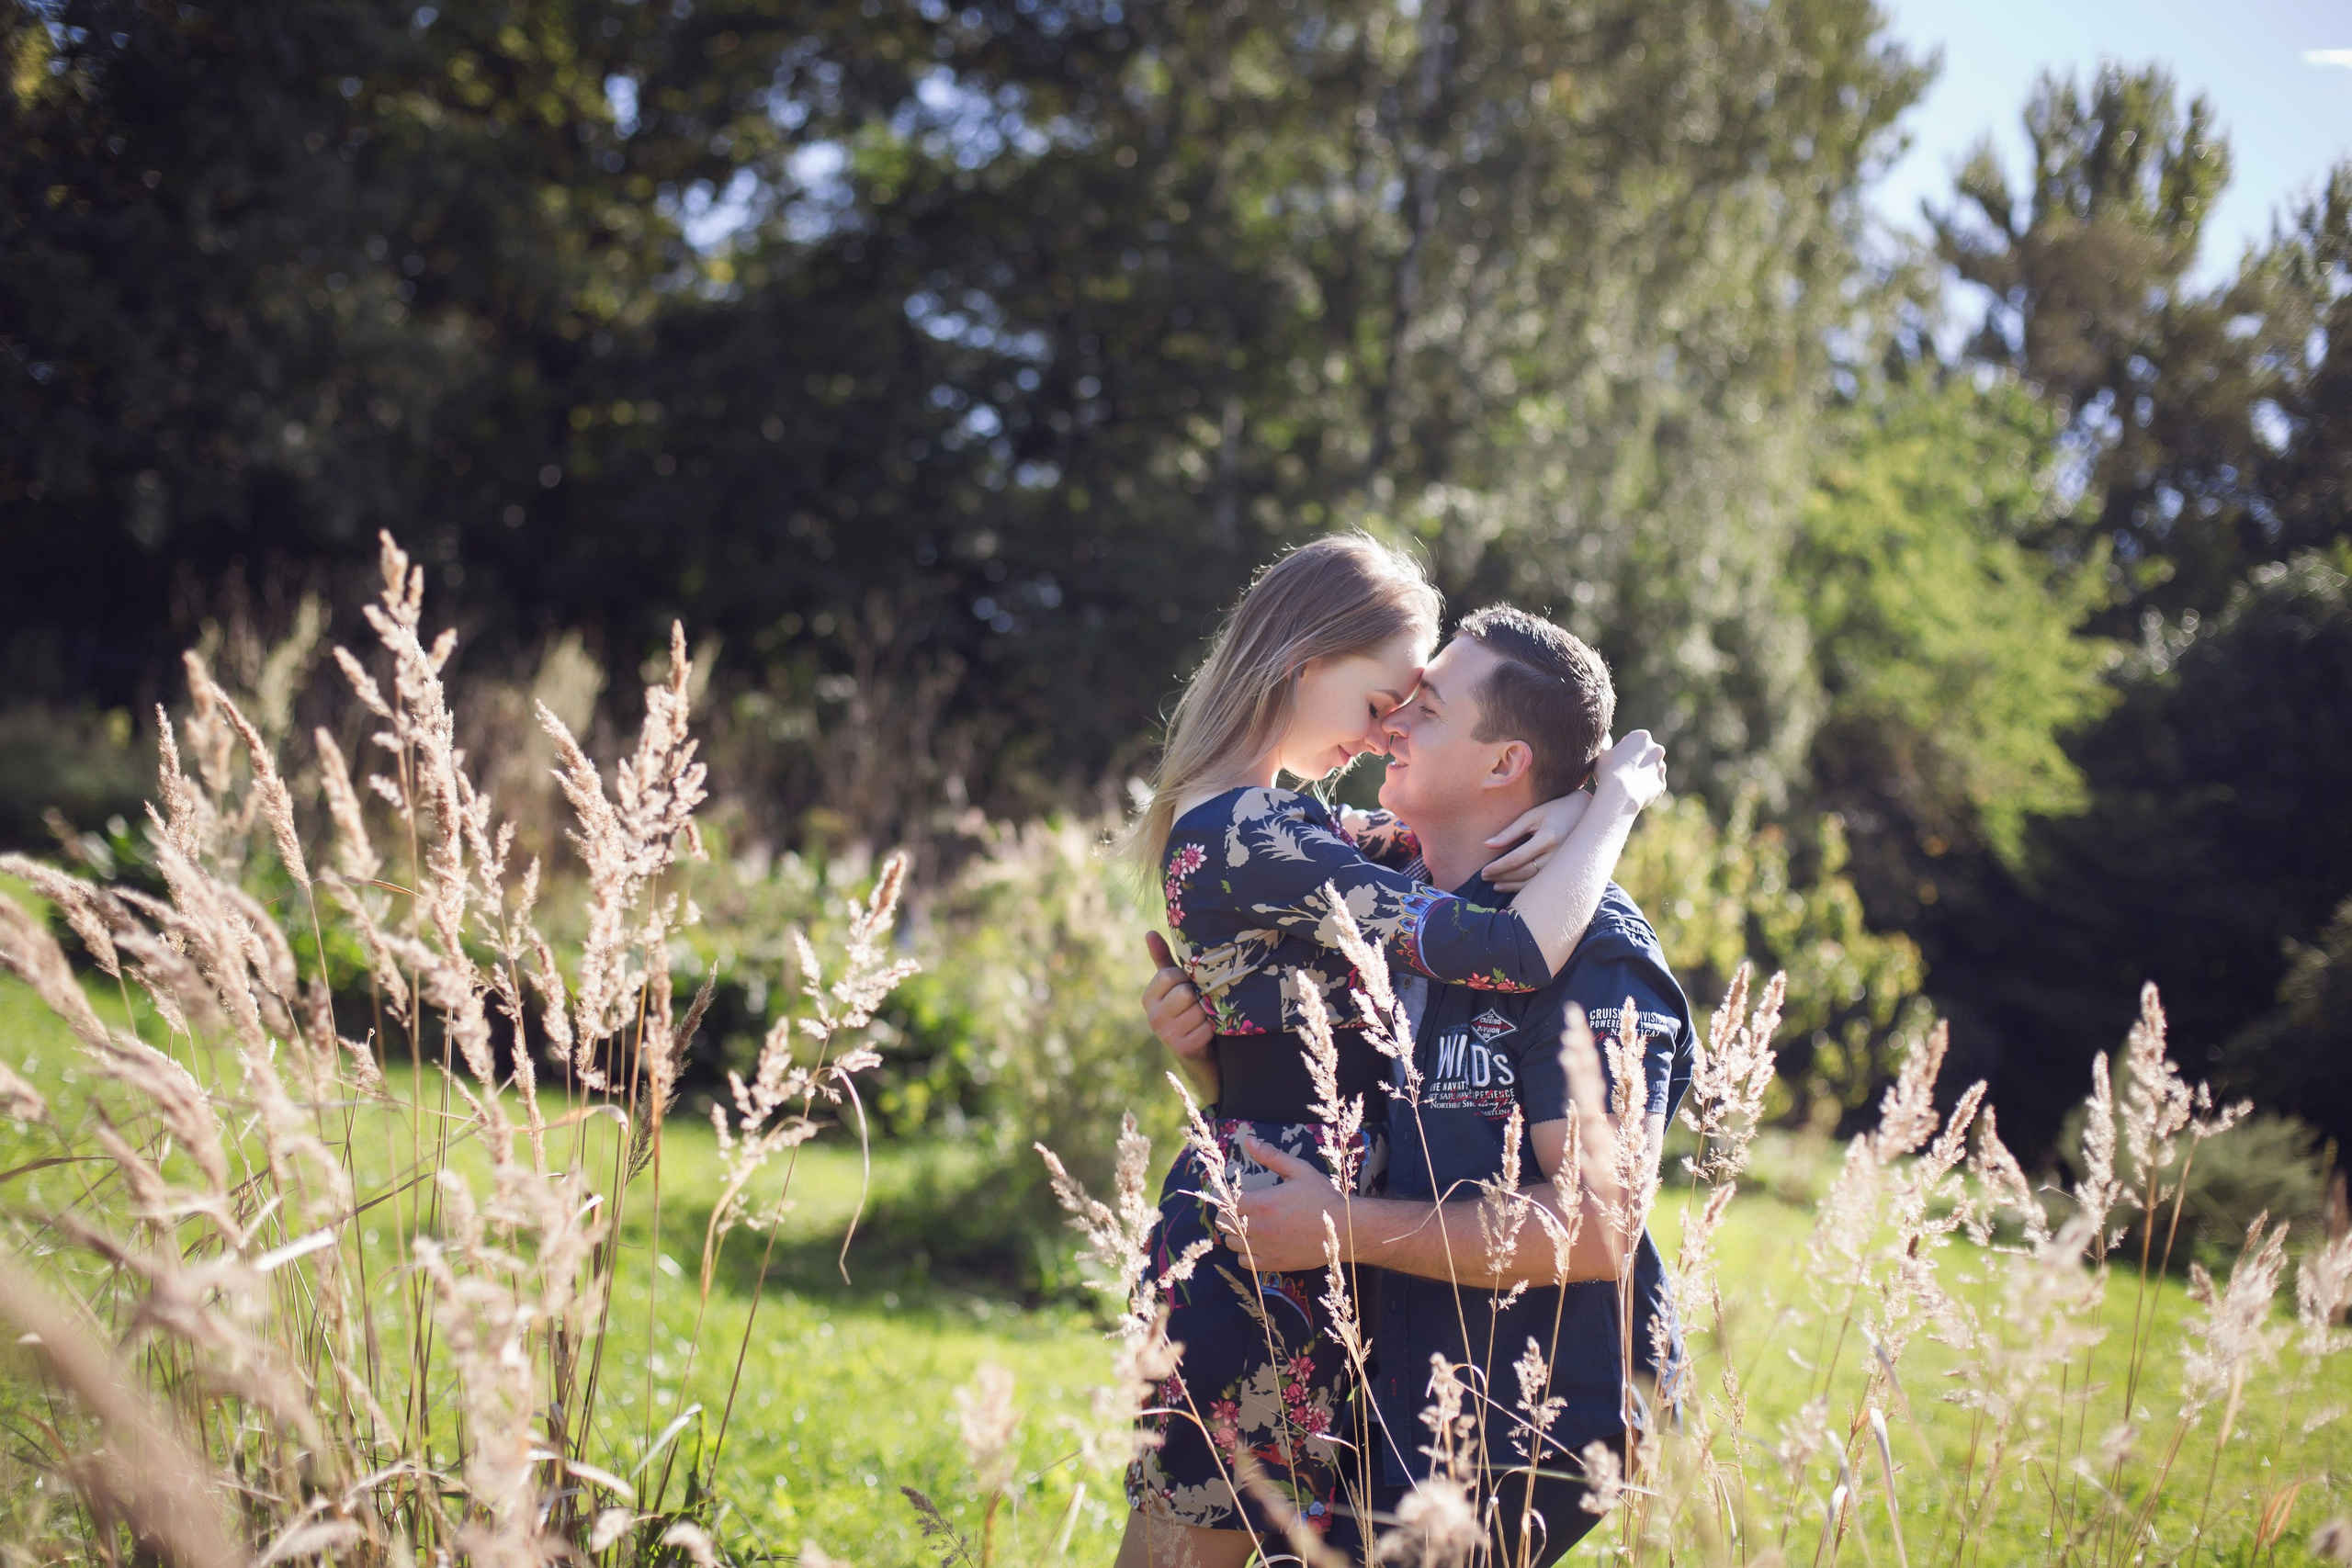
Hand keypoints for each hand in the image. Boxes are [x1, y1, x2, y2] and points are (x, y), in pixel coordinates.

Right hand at [1142, 932, 1217, 1096]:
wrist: (1199, 1053)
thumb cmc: (1188, 1010)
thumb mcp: (1175, 985)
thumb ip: (1163, 960)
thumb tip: (1149, 932)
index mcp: (1148, 999)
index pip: (1168, 975)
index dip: (1186, 977)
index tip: (1192, 984)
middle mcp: (1152, 1018)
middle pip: (1184, 993)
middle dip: (1199, 995)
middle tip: (1203, 1001)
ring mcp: (1166, 1035)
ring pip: (1198, 1009)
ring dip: (1209, 1011)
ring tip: (1207, 1016)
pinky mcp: (1183, 1048)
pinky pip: (1206, 1027)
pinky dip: (1214, 1027)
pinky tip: (1211, 1031)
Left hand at [1220, 1137, 1346, 1271]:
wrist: (1344, 1229)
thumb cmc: (1323, 1198)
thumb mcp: (1300, 1170)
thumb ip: (1272, 1156)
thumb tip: (1249, 1140)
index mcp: (1263, 1203)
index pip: (1228, 1202)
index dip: (1228, 1198)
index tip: (1233, 1196)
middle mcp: (1260, 1227)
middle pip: (1224, 1224)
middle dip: (1227, 1215)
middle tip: (1238, 1210)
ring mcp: (1266, 1248)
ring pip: (1232, 1243)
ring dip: (1235, 1234)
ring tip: (1247, 1226)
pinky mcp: (1274, 1263)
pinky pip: (1244, 1262)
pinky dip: (1244, 1253)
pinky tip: (1255, 1244)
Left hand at [1480, 790, 1594, 891]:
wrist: (1588, 814)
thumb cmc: (1557, 811)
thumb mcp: (1533, 815)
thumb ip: (1510, 831)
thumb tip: (1487, 845)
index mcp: (1547, 838)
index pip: (1516, 859)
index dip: (1498, 867)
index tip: (1484, 871)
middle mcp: (1557, 855)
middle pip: (1524, 872)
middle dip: (1502, 876)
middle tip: (1485, 877)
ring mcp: (1564, 865)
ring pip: (1534, 882)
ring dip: (1512, 885)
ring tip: (1495, 885)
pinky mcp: (1566, 871)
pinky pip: (1544, 884)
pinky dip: (1526, 888)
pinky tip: (1513, 886)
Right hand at [1592, 729, 1667, 811]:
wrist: (1619, 793)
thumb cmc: (1608, 770)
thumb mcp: (1602, 753)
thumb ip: (1606, 746)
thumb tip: (1605, 743)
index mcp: (1641, 737)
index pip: (1636, 740)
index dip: (1626, 749)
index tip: (1618, 758)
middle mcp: (1656, 749)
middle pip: (1648, 753)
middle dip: (1639, 760)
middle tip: (1624, 771)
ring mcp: (1661, 767)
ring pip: (1653, 769)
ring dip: (1644, 774)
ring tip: (1628, 784)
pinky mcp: (1662, 784)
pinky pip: (1653, 785)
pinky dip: (1646, 788)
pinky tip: (1634, 792)